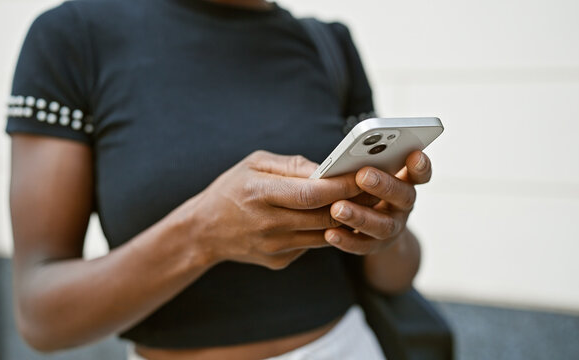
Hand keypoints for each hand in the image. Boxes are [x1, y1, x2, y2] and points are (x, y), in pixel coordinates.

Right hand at [178, 150, 361, 269]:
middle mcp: (268, 224)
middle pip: (324, 217)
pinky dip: (323, 230)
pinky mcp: (279, 261)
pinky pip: (311, 244)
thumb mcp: (254, 164)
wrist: (205, 230)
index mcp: (260, 194)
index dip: (342, 186)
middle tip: (374, 188)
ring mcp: (274, 247)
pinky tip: (330, 217)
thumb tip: (326, 168)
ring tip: (360, 201)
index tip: (364, 175)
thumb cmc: (231, 189)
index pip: (312, 194)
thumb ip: (292, 165)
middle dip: (353, 202)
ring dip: (345, 218)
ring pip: (324, 234)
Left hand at [324, 151, 431, 254]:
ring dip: (360, 216)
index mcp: (405, 182)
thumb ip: (367, 163)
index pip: (420, 173)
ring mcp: (392, 227)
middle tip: (362, 176)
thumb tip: (347, 155)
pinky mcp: (375, 245)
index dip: (420, 166)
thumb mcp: (371, 174)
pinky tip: (330, 233)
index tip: (414, 155)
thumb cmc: (365, 189)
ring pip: (383, 225)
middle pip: (403, 196)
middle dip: (384, 185)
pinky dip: (347, 240)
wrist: (371, 228)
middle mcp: (403, 205)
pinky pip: (363, 245)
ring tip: (337, 208)